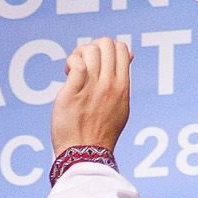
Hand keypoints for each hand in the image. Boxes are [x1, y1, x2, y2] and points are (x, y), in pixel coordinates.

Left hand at [54, 37, 132, 155]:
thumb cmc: (101, 131)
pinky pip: (77, 64)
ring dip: (79, 54)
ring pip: (90, 50)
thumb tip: (129, 55)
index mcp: (123, 86)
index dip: (107, 48)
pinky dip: (71, 63)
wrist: (85, 153)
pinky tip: (67, 73)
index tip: (97, 62)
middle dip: (92, 48)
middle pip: (106, 44)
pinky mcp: (72, 93)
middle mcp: (109, 85)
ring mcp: (91, 88)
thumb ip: (123, 79)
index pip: (122, 48)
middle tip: (83, 64)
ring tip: (73, 71)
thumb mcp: (121, 104)